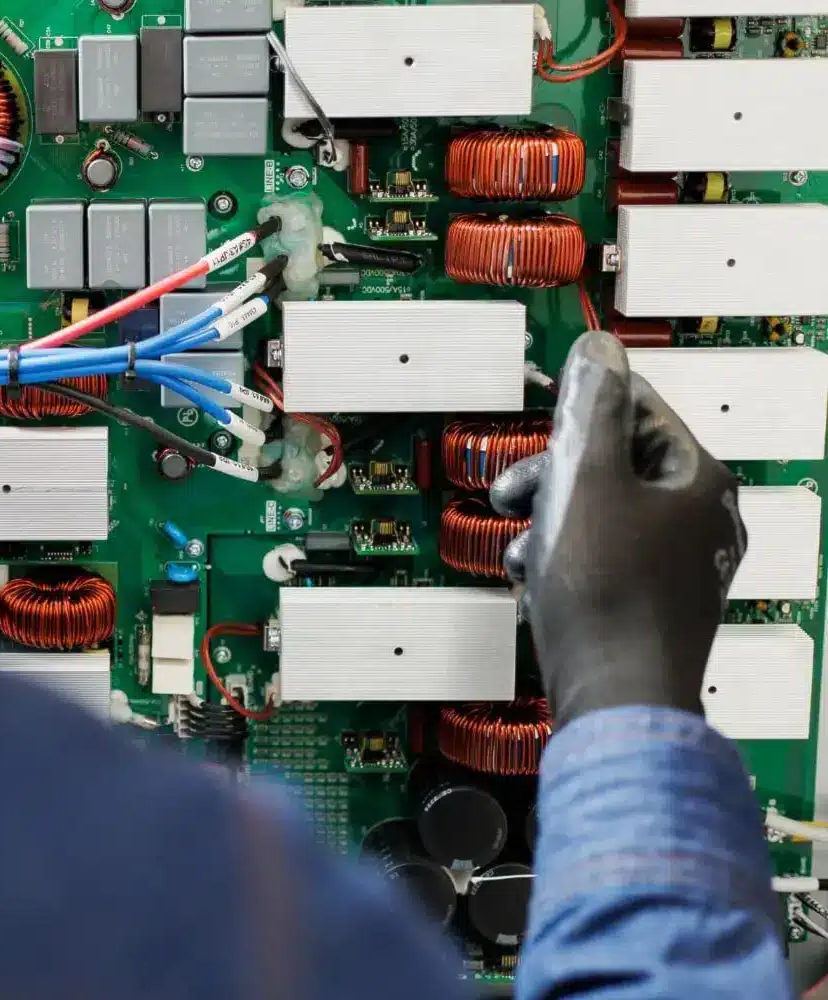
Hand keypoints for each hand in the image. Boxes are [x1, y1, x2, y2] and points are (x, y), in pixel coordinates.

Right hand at [490, 331, 746, 729]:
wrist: (615, 698)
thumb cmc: (605, 593)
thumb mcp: (586, 480)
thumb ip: (592, 408)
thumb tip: (598, 349)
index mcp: (697, 481)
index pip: (639, 411)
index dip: (581, 410)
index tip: (542, 421)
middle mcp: (699, 521)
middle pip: (615, 467)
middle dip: (553, 476)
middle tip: (511, 490)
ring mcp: (678, 566)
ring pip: (602, 515)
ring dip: (550, 521)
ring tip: (519, 546)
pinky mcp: (652, 603)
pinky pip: (602, 559)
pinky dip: (564, 560)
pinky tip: (534, 579)